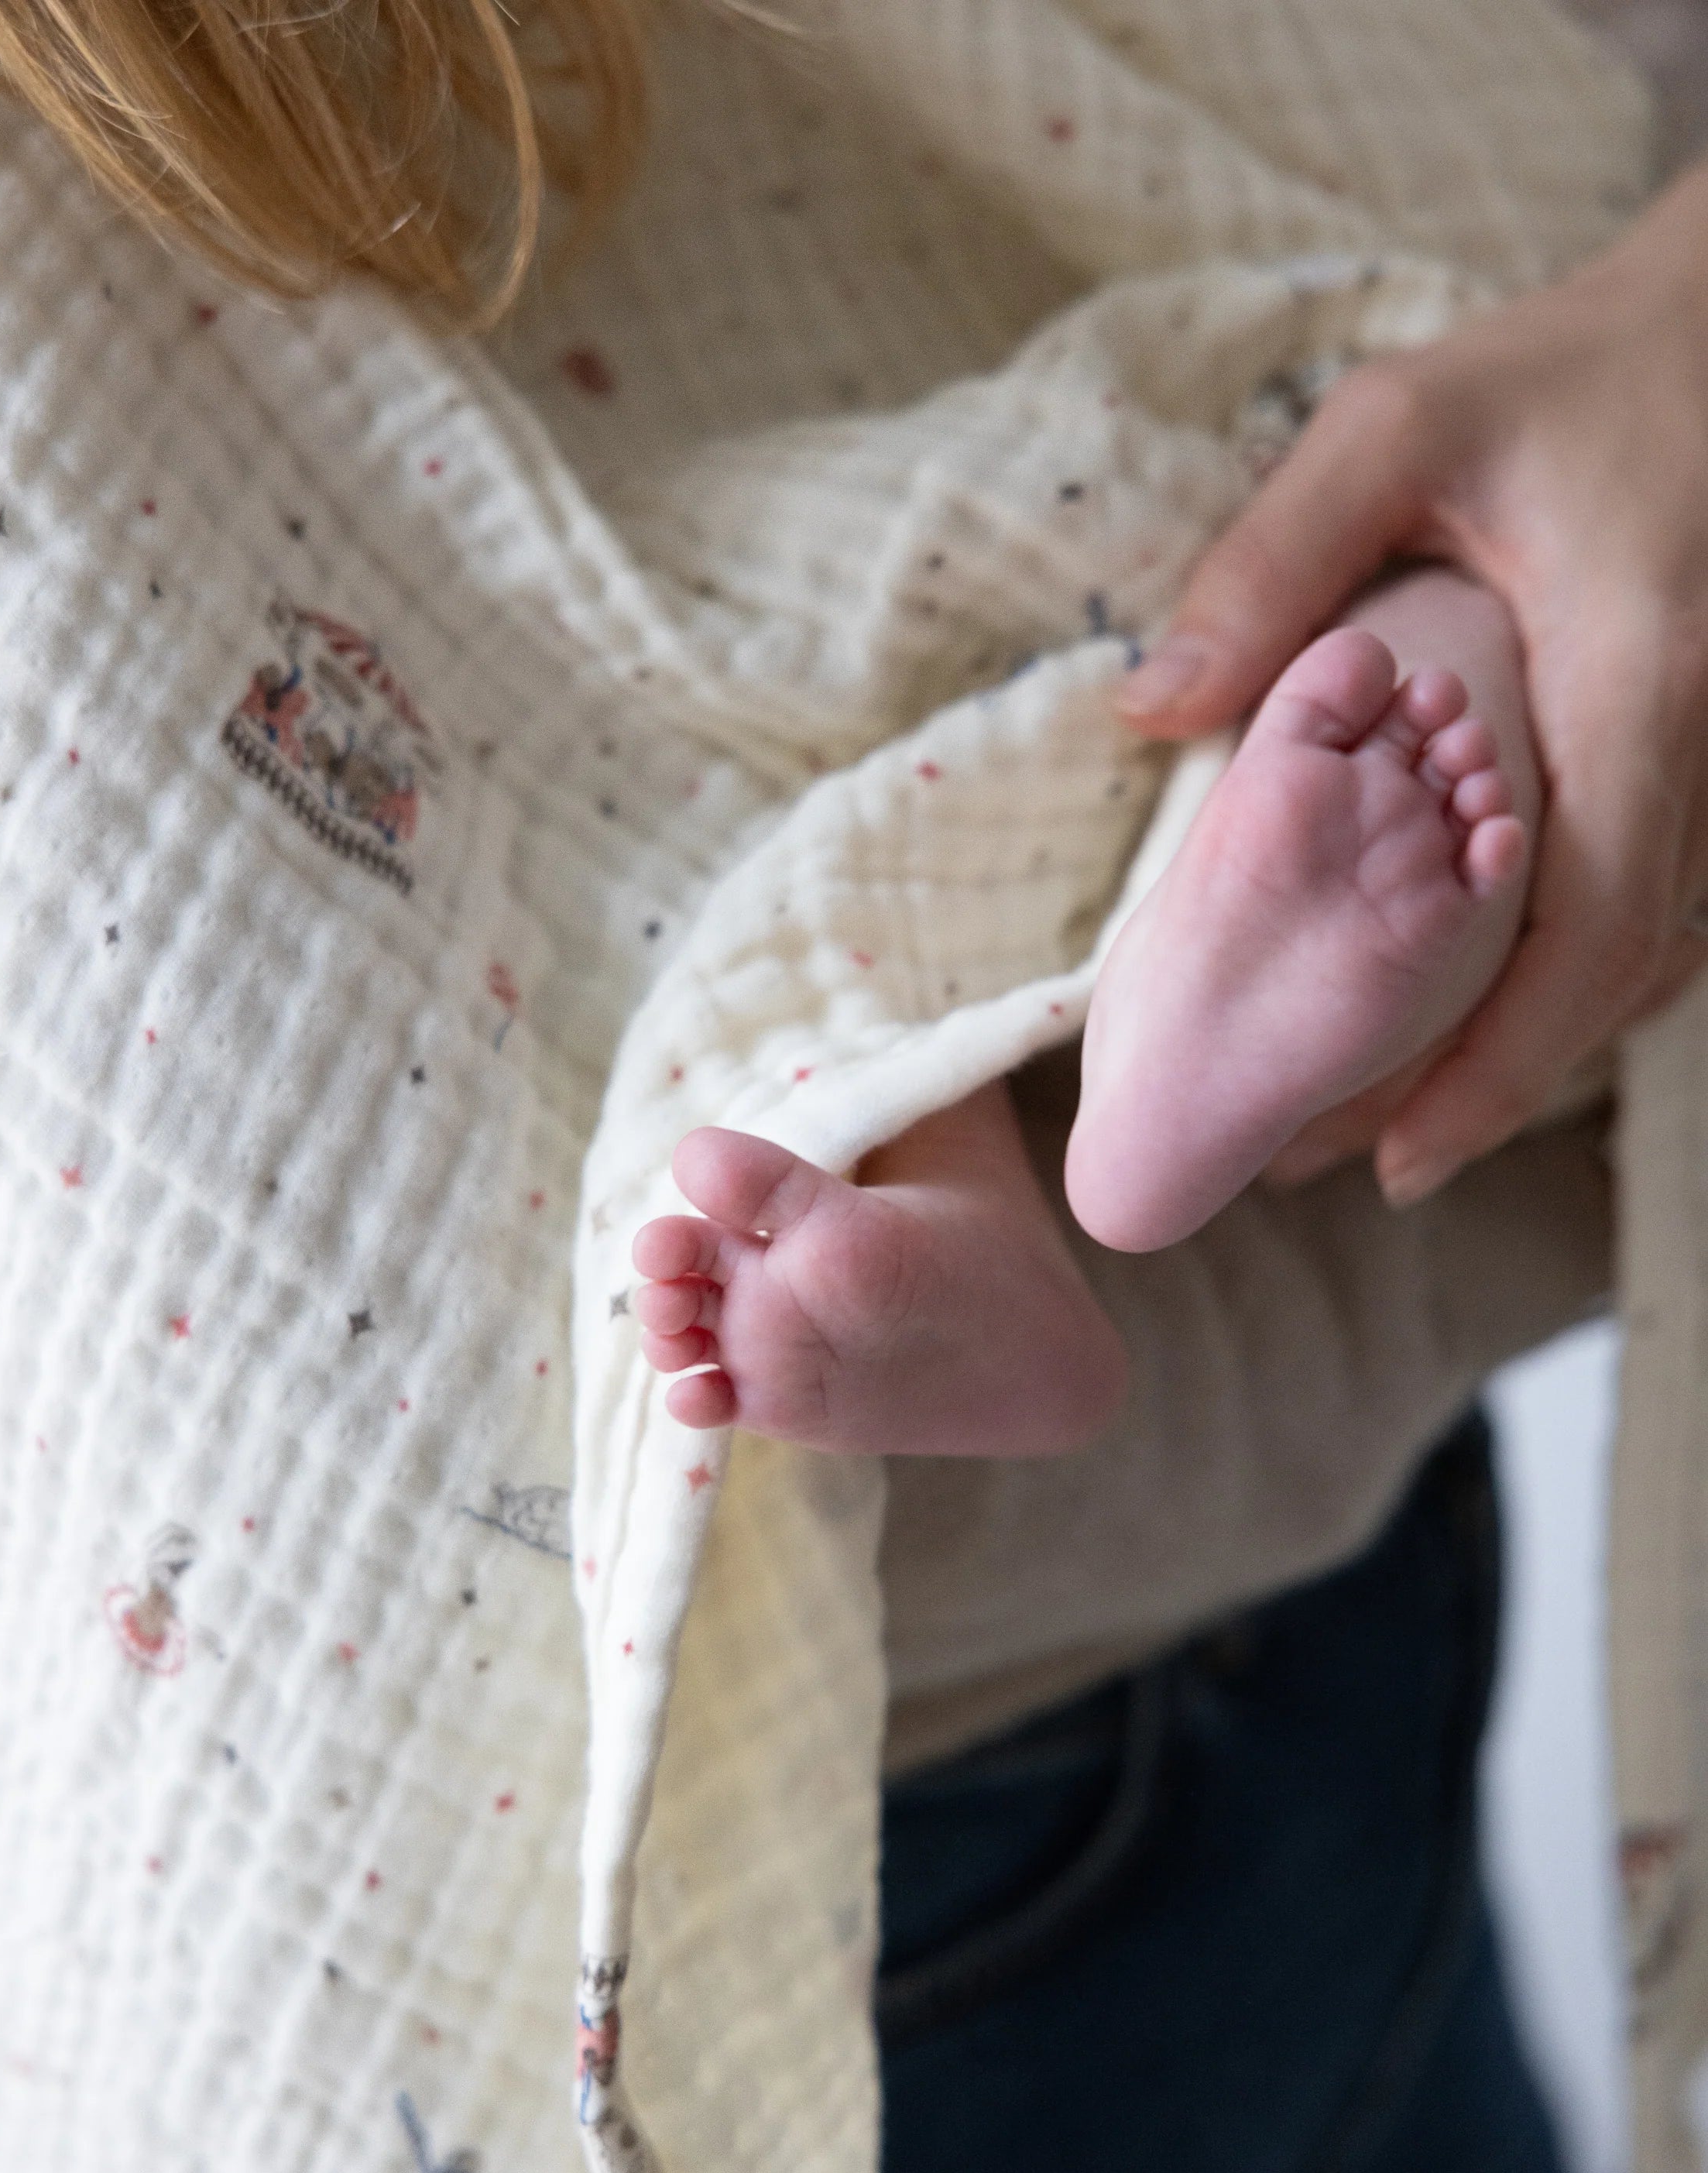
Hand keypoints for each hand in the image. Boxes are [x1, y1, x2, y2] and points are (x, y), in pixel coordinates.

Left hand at [1115, 160, 1707, 1203]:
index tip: (1405, 1158)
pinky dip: (1576, 985)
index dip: (1504, 1066)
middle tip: (1350, 1163)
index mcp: (1641, 684)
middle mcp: (1707, 748)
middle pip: (1620, 980)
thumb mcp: (1398, 428)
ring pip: (1654, 963)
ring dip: (1532, 1054)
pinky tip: (1480, 1020)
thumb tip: (1153, 710)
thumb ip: (1272, 563)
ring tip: (1394, 1122)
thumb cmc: (1561, 375)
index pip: (1590, 929)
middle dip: (1491, 1089)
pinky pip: (1663, 912)